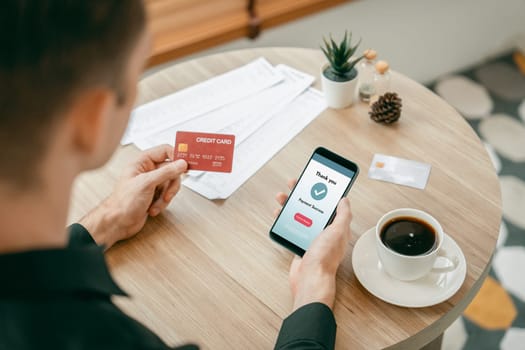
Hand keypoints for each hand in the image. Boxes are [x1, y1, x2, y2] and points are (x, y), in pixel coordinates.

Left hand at [79, 144, 187, 248]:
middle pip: (172, 169)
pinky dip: (162, 203)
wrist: (118, 223)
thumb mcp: (147, 183)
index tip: (186, 163)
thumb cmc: (123, 202)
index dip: (176, 156)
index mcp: (142, 161)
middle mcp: (147, 170)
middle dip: (171, 184)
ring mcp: (152, 183)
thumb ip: (166, 171)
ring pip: (171, 184)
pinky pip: (167, 194)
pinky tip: (153, 208)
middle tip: (168, 191)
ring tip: (157, 202)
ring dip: (166, 196)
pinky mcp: (154, 195)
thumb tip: (181, 163)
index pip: (165, 151)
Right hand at [275, 179, 352, 310]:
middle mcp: (324, 231)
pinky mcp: (299, 243)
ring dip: (289, 204)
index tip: (314, 179)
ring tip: (281, 197)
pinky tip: (279, 214)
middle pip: (312, 206)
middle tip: (294, 183)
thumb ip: (343, 215)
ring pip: (299, 214)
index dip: (322, 190)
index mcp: (336, 226)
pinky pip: (291, 226)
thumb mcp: (338, 231)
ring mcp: (311, 237)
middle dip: (302, 193)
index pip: (330, 202)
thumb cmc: (325, 258)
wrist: (310, 278)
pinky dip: (284, 219)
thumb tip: (345, 200)